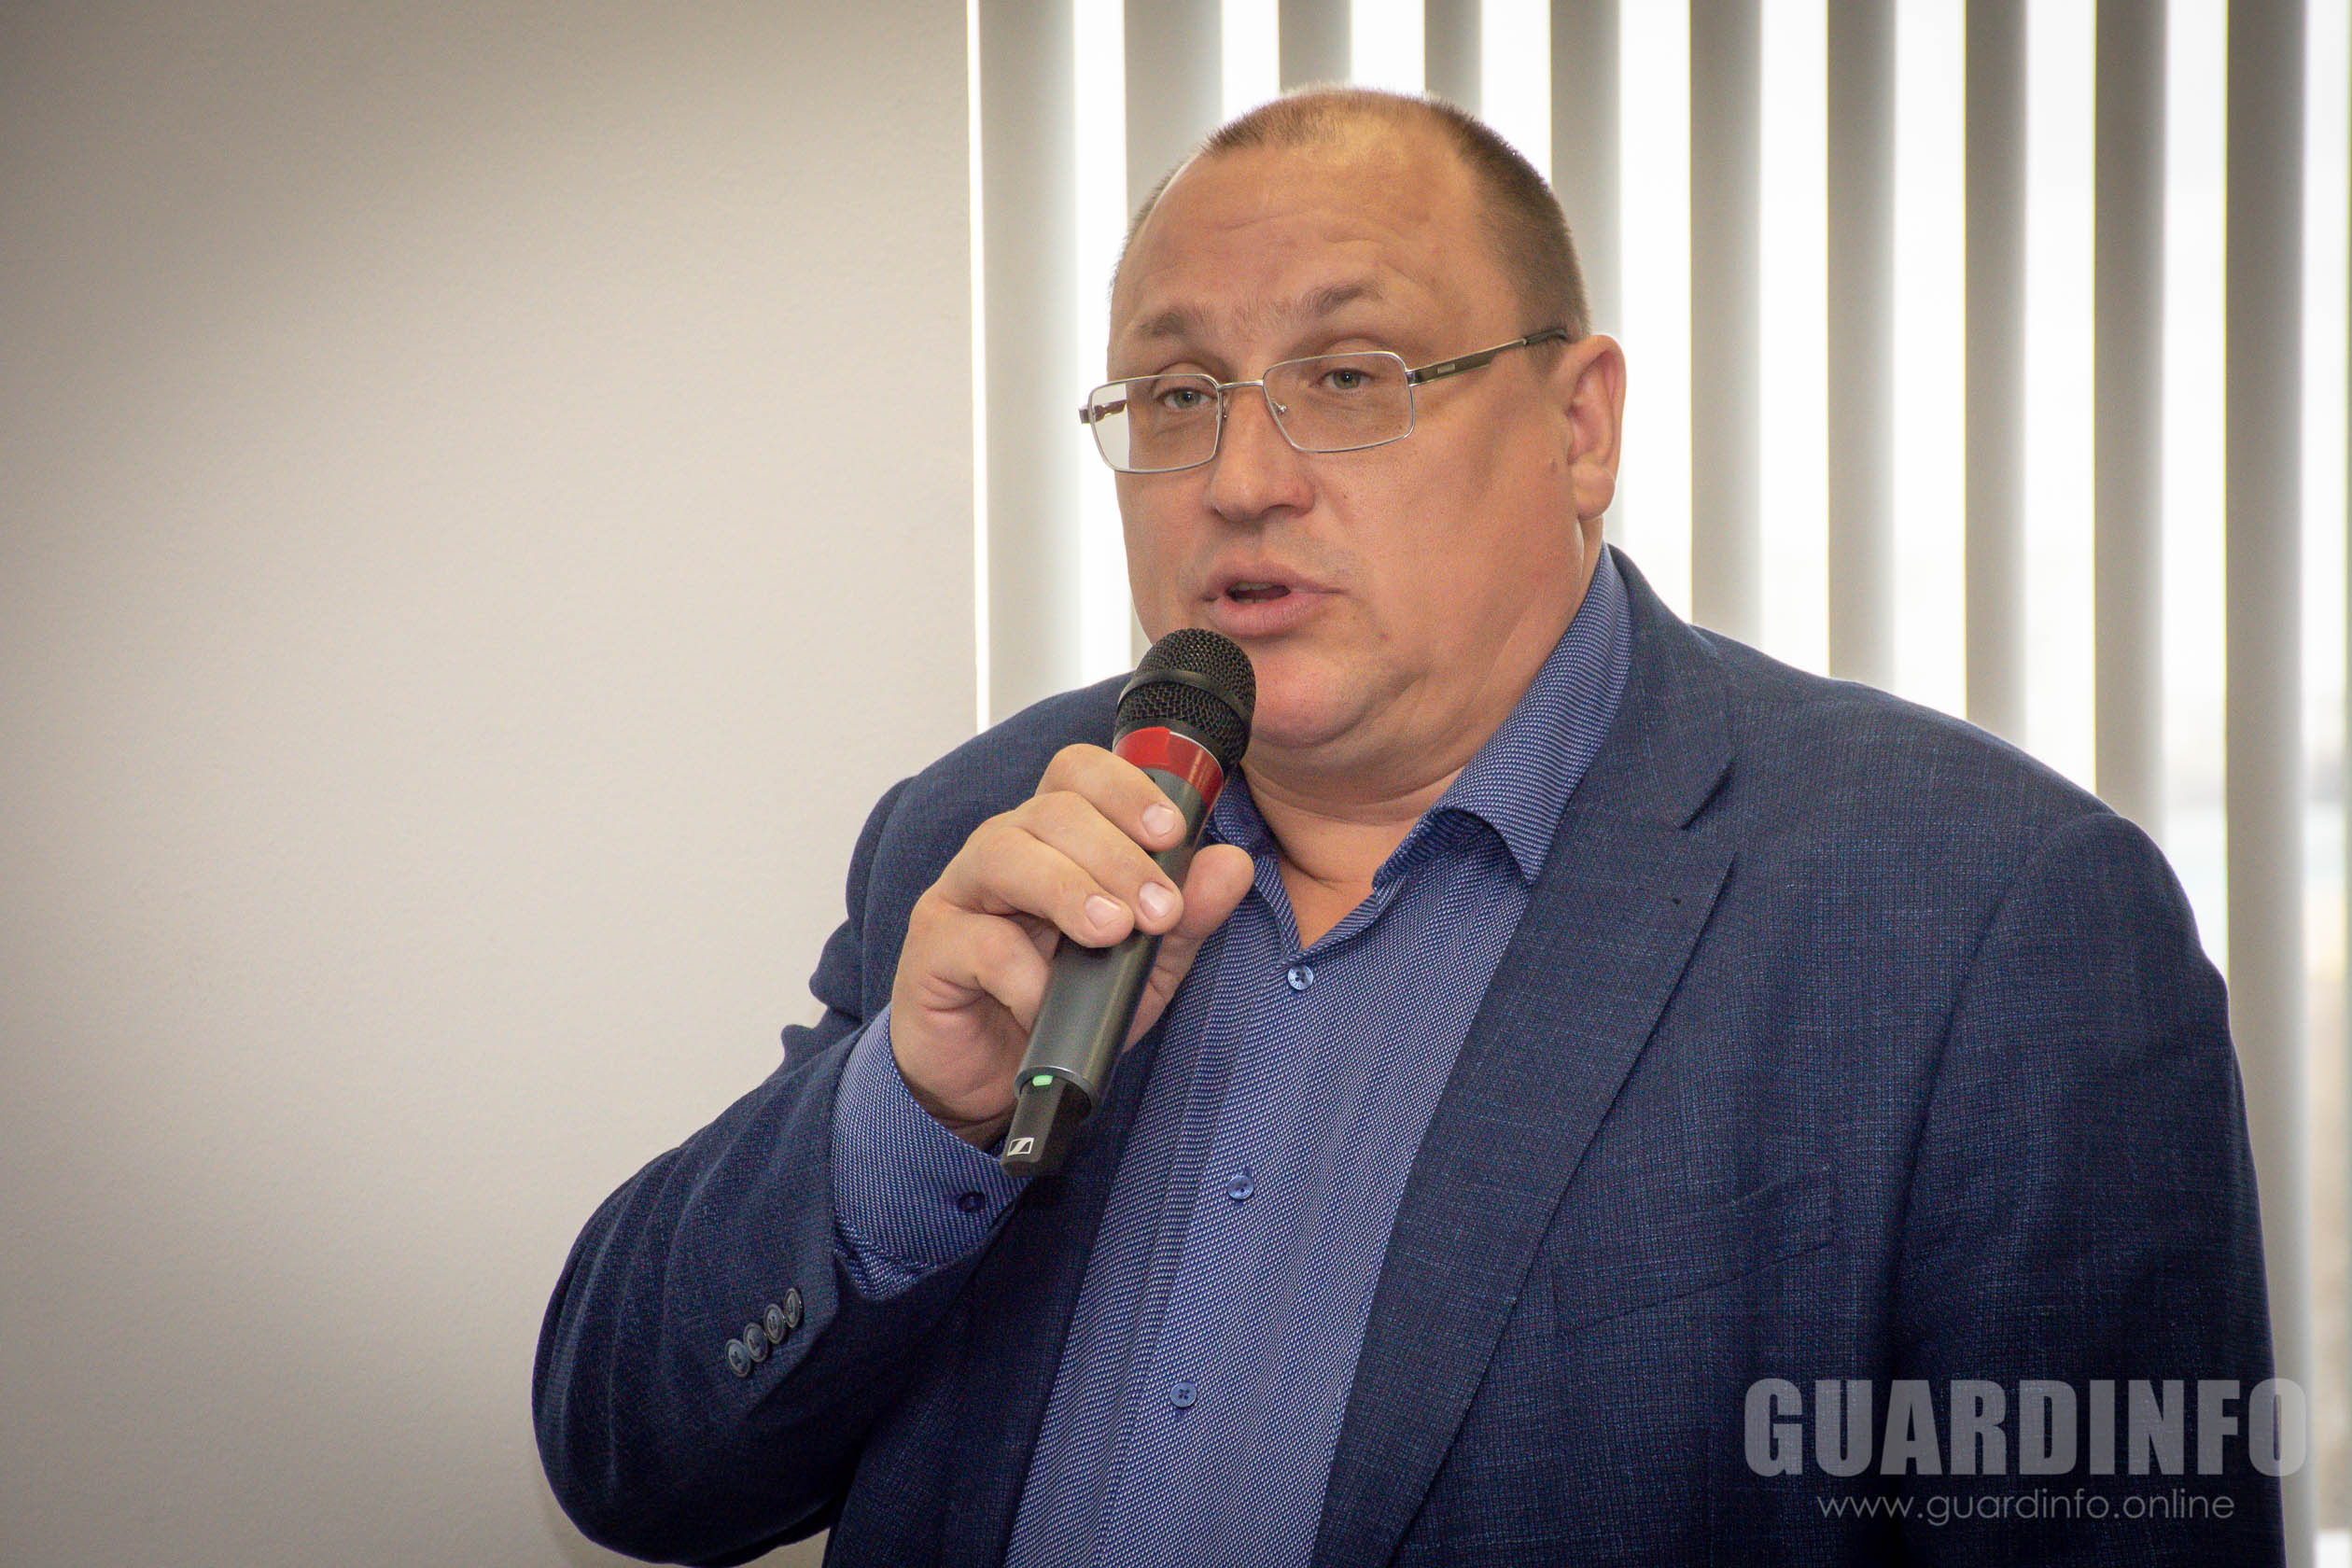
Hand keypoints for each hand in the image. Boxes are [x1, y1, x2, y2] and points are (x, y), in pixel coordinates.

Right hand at [888, 744, 1254, 1148]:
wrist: (995, 1078)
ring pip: (1007, 854)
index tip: (1171, 832)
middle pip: (1053, 810)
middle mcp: (1005, 849)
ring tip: (1111, 931)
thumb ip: (1188, 915)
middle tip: (1158, 909)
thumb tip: (1231, 865)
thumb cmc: (1061, 1005)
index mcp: (1056, 838)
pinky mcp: (933, 947)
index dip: (1126, 789)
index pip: (1081, 774)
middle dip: (1117, 856)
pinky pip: (979, 941)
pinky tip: (1048, 999)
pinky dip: (1025, 973)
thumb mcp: (1145, 965)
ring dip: (1070, 890)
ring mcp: (962, 894)